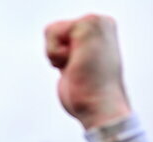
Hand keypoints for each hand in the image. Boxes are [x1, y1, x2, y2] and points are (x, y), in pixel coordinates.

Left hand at [45, 14, 131, 129]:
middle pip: (53, 30)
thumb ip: (74, 58)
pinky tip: (75, 64)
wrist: (102, 109)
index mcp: (102, 32)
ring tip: (78, 67)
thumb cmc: (91, 99)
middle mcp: (101, 22)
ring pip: (50, 30)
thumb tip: (67, 66)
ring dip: (56, 56)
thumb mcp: (80, 70)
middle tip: (80, 71)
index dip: (62, 58)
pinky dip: (55, 54)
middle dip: (58, 56)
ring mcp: (96, 21)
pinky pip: (50, 32)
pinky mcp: (87, 23)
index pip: (60, 34)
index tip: (82, 72)